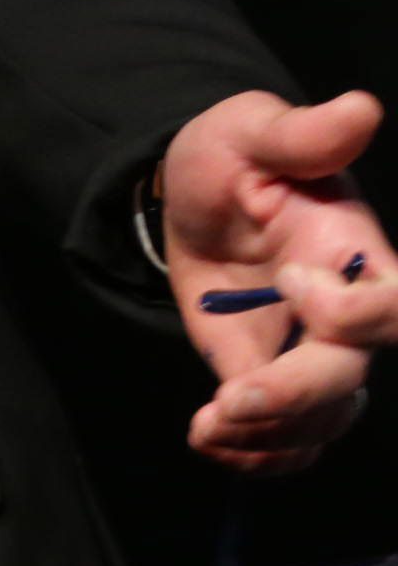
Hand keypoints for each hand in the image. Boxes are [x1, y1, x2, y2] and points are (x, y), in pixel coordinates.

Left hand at [162, 90, 393, 473]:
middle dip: (295, 398)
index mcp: (355, 254)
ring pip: (321, 421)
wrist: (188, 195)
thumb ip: (301, 133)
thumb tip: (361, 109)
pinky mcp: (271, 377)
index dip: (353, 311)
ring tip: (206, 425)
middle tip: (226, 399)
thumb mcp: (252, 131)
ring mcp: (309, 353)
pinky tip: (208, 440)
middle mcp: (346, 314)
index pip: (394, 305)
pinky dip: (253, 456)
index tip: (289, 281)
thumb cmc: (232, 156)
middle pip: (350, 377)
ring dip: (267, 436)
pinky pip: (287, 440)